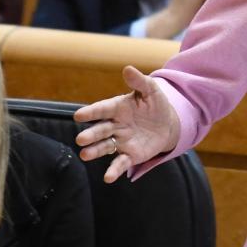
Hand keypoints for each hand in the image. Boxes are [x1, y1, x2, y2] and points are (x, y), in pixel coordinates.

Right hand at [74, 65, 182, 183]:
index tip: (78, 115)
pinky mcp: (129, 155)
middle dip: (91, 135)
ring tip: (84, 155)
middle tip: (80, 139)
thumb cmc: (155, 105)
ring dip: (94, 151)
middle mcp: (115, 126)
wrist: (168, 125)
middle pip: (100, 130)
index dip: (91, 112)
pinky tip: (108, 178)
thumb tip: (127, 68)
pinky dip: (114, 170)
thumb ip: (139, 81)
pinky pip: (120, 163)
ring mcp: (120, 141)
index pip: (102, 109)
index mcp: (117, 108)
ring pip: (105, 147)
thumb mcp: (151, 91)